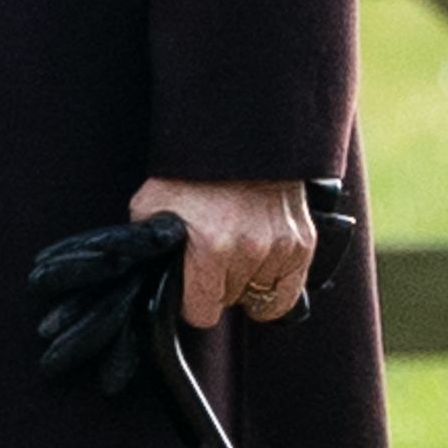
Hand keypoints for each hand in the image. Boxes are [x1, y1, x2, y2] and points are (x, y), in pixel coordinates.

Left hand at [135, 175, 317, 326]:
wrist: (239, 134)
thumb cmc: (189, 170)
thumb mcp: (150, 205)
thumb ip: (148, 245)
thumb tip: (145, 274)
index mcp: (212, 247)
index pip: (202, 312)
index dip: (191, 303)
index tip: (189, 288)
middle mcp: (250, 251)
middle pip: (228, 301)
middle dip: (217, 286)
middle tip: (210, 258)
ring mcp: (280, 247)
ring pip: (256, 296)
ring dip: (245, 282)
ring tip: (235, 254)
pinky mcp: (302, 242)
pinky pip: (287, 293)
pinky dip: (273, 289)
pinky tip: (260, 273)